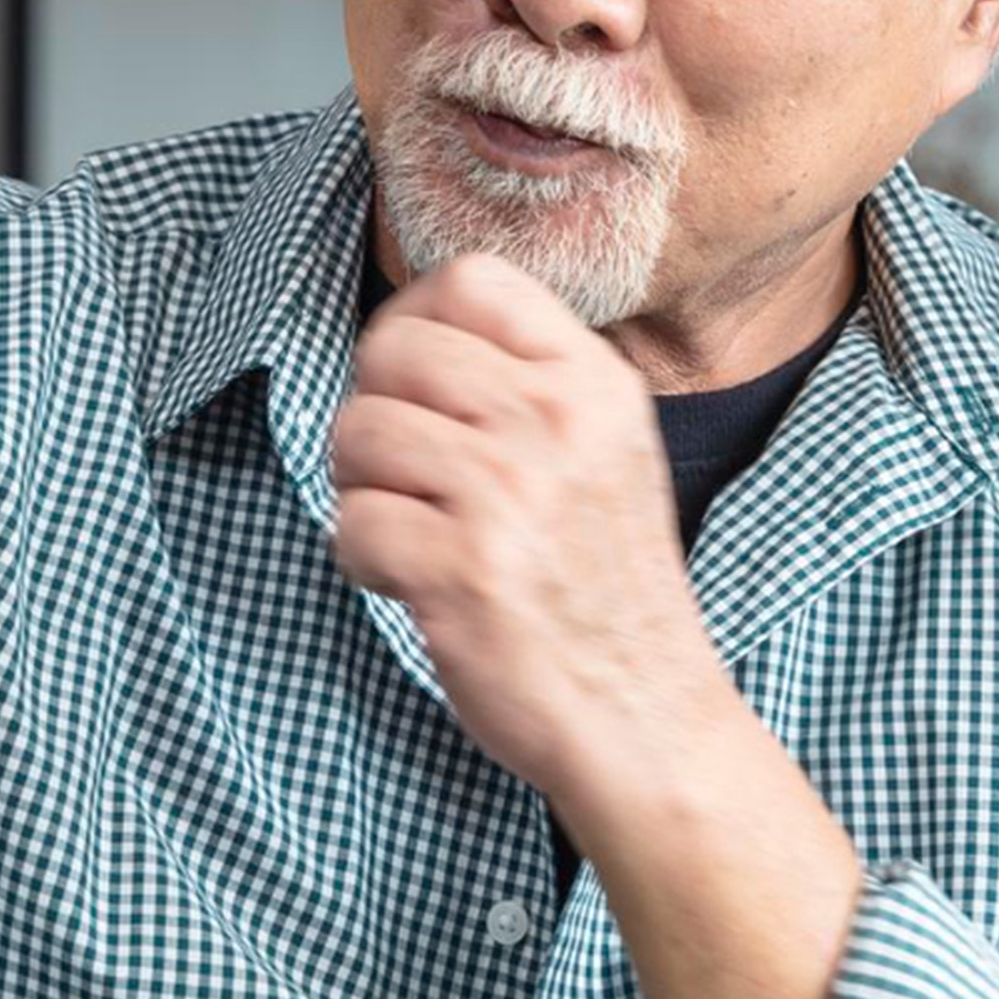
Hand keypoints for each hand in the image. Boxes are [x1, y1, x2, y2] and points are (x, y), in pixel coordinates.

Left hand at [328, 252, 732, 811]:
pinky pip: (352, 523)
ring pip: (359, 430)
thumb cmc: (609, 590)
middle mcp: (556, 424)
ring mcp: (509, 495)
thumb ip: (534, 387)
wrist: (646, 718)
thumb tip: (417, 335)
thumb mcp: (608, 454)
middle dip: (375, 408)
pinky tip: (409, 584)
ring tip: (410, 529)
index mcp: (594, 385)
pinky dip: (361, 559)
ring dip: (361, 487)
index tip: (410, 377)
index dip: (413, 319)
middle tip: (403, 470)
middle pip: (394, 347)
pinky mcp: (463, 571)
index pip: (472, 280)